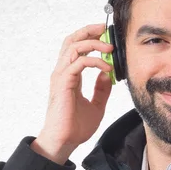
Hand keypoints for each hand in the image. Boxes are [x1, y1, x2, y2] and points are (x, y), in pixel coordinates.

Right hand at [32, 23, 114, 162]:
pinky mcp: (63, 83)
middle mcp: (63, 72)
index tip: (105, 35)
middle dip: (88, 31)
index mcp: (69, 76)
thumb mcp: (96, 105)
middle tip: (105, 28)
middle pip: (72, 41)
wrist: (65, 141)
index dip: (89, 37)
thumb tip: (106, 74)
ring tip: (109, 48)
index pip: (76, 47)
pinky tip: (107, 68)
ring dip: (93, 44)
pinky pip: (78, 64)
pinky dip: (94, 62)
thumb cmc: (75, 127)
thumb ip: (101, 89)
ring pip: (74, 47)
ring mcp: (61, 77)